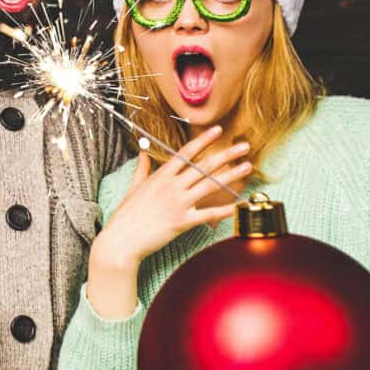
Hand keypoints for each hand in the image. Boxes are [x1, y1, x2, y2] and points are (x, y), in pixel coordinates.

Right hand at [87, 125, 251, 317]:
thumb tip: (143, 152)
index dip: (203, 140)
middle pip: (204, 166)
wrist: (122, 240)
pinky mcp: (182, 222)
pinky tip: (239, 204)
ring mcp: (178, 203)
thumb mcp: (133, 187)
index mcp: (161, 176)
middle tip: (244, 146)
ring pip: (210, 185)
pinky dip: (225, 210)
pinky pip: (208, 214)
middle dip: (226, 154)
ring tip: (247, 167)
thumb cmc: (126, 215)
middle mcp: (172, 186)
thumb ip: (143, 168)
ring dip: (231, 175)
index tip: (218, 130)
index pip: (186, 153)